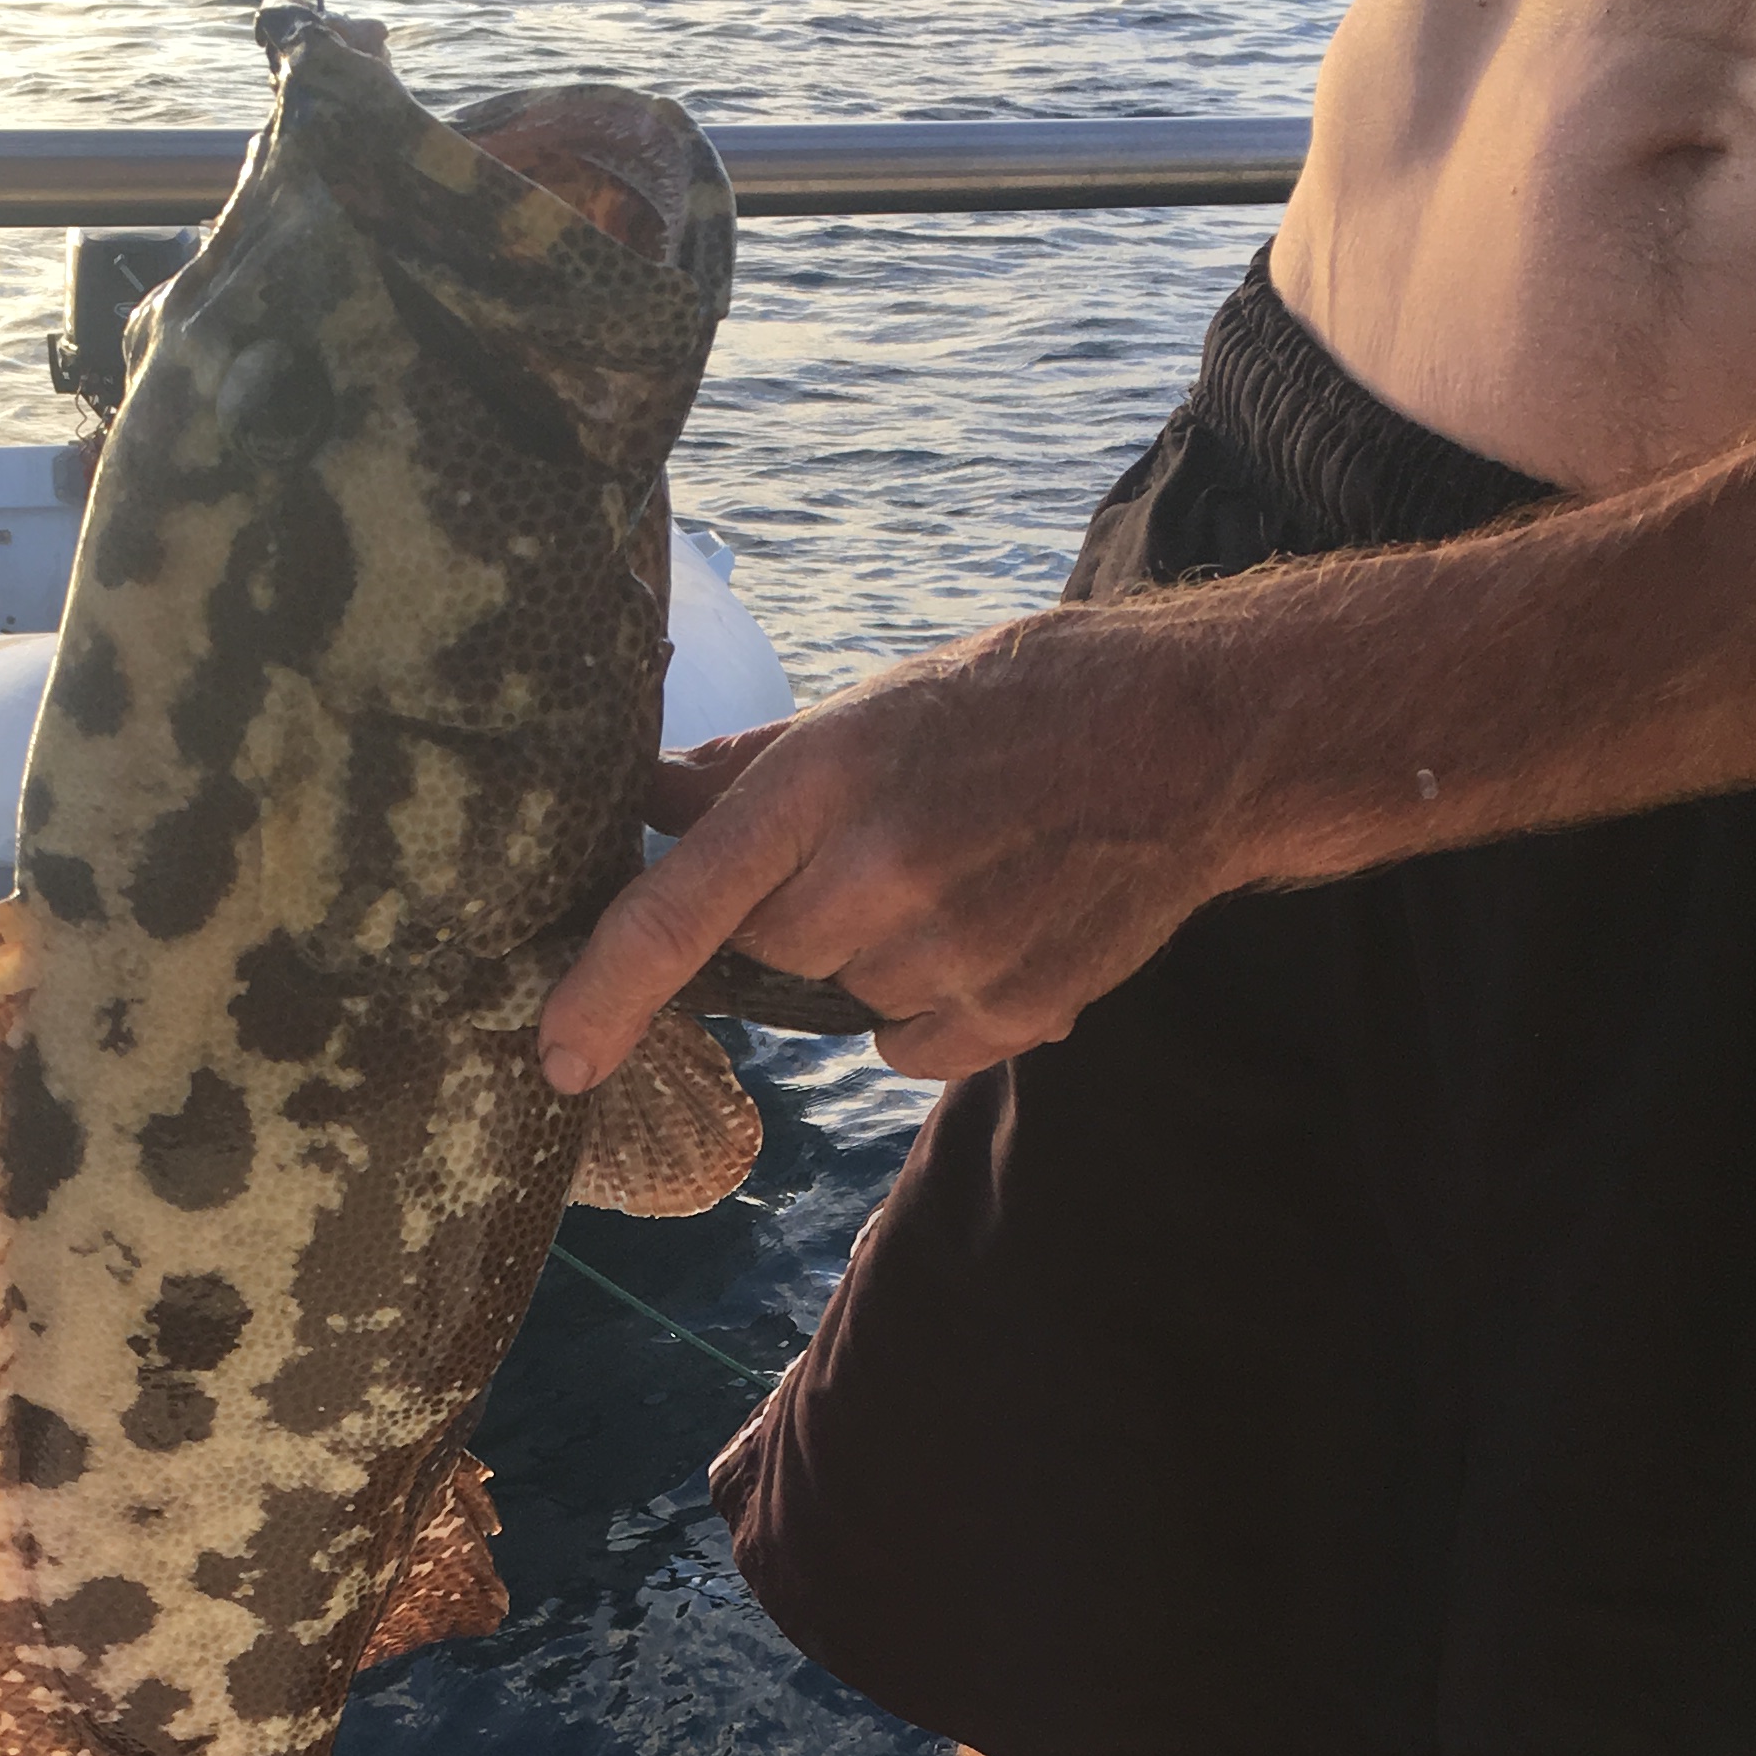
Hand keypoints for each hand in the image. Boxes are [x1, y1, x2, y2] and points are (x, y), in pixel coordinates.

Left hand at [538, 596, 1259, 1090]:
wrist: (1197, 740)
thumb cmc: (1026, 701)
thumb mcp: (877, 703)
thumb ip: (753, 769)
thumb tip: (649, 804)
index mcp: (829, 779)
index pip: (682, 907)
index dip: (605, 990)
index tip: (558, 1054)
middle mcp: (881, 872)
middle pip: (767, 955)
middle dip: (795, 916)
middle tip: (879, 848)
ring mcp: (952, 951)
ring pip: (844, 999)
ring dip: (874, 956)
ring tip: (958, 874)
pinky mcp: (1014, 1011)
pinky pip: (909, 1047)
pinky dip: (931, 1005)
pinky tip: (991, 926)